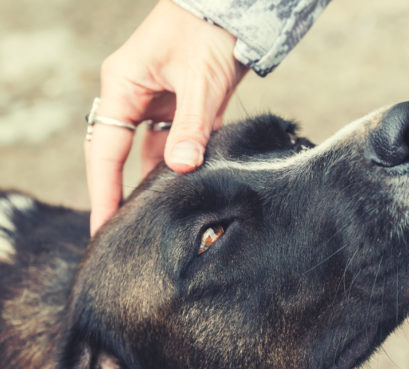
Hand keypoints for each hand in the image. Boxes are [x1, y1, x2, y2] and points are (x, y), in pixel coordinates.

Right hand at [85, 0, 247, 234]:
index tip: (103, 228)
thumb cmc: (206, 29)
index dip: (103, 192)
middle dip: (122, 194)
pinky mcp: (184, 106)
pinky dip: (185, 164)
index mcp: (122, 87)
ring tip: (159, 219)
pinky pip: (179, 142)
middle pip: (120, 156)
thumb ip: (191, 128)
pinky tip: (189, 187)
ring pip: (151, 153)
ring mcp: (158, 102)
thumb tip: (180, 170)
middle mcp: (134, 97)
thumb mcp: (199, 81)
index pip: (104, 150)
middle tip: (126, 235)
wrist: (234, 7)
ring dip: (157, 182)